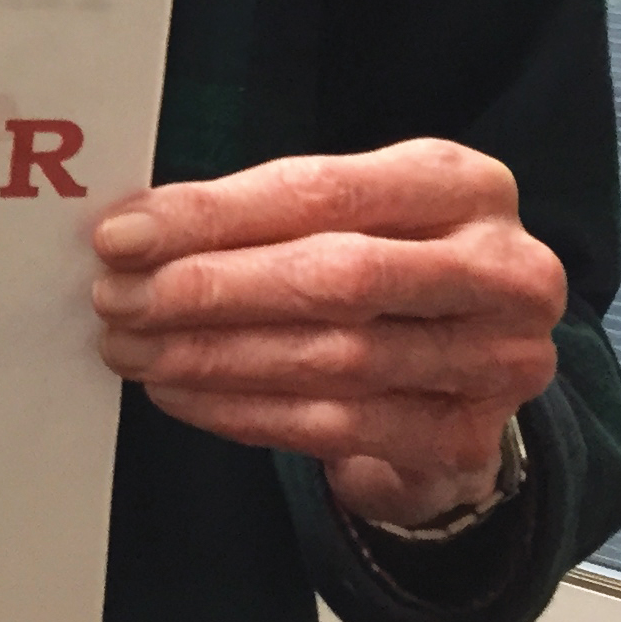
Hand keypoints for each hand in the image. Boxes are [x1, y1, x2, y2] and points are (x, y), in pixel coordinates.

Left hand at [91, 138, 564, 527]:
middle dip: (209, 290)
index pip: (320, 192)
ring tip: (135, 348)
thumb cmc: (385, 265)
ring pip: (334, 360)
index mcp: (462, 184)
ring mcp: (498, 360)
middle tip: (118, 300)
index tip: (122, 236)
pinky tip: (183, 394)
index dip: (212, 216)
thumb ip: (257, 215)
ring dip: (213, 357)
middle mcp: (502, 269)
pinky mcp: (469, 438)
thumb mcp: (344, 214)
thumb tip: (132, 233)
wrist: (464, 366)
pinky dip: (245, 411)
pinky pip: (338, 428)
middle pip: (335, 277)